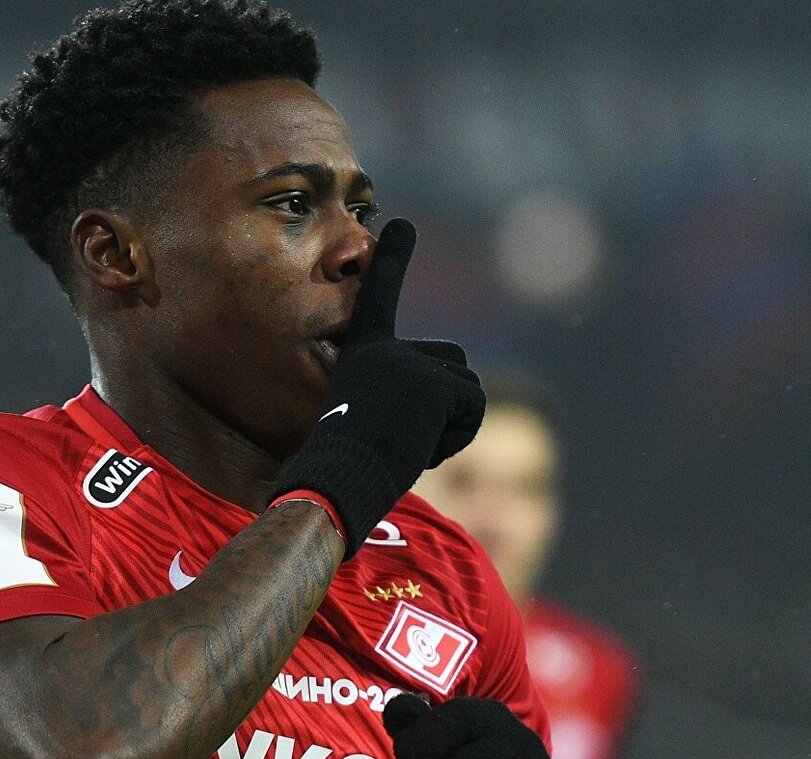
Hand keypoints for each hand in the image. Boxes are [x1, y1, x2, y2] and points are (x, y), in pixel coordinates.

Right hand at [269, 218, 485, 556]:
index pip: (380, 295)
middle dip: (450, 403)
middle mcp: (387, 349)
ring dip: (453, 425)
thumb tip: (438, 403)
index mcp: (364, 352)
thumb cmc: (345, 466)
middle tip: (409, 437)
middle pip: (454, 362)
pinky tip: (423, 449)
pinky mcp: (433, 386)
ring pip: (468, 389)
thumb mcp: (367, 422)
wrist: (337, 482)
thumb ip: (397, 401)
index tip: (400, 223)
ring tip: (409, 445)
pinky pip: (473, 407)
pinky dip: (459, 436)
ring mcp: (410, 363)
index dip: (391, 258)